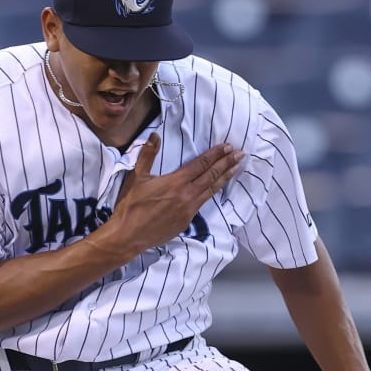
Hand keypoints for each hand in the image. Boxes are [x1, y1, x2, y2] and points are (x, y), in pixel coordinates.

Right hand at [102, 133, 243, 253]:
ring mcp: (189, 209)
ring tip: (237, 168)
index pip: (201, 164)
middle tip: (240, 154)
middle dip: (227, 163)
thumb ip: (147, 155)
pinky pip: (203, 203)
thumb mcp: (137, 178)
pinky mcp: (187, 221)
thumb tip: (155, 135)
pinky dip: (213, 192)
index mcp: (175, 182)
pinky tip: (218, 188)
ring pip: (212, 190)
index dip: (216, 154)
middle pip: (211, 175)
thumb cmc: (131, 206)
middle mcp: (186, 195)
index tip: (228, 147)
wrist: (129, 235)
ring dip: (225, 177)